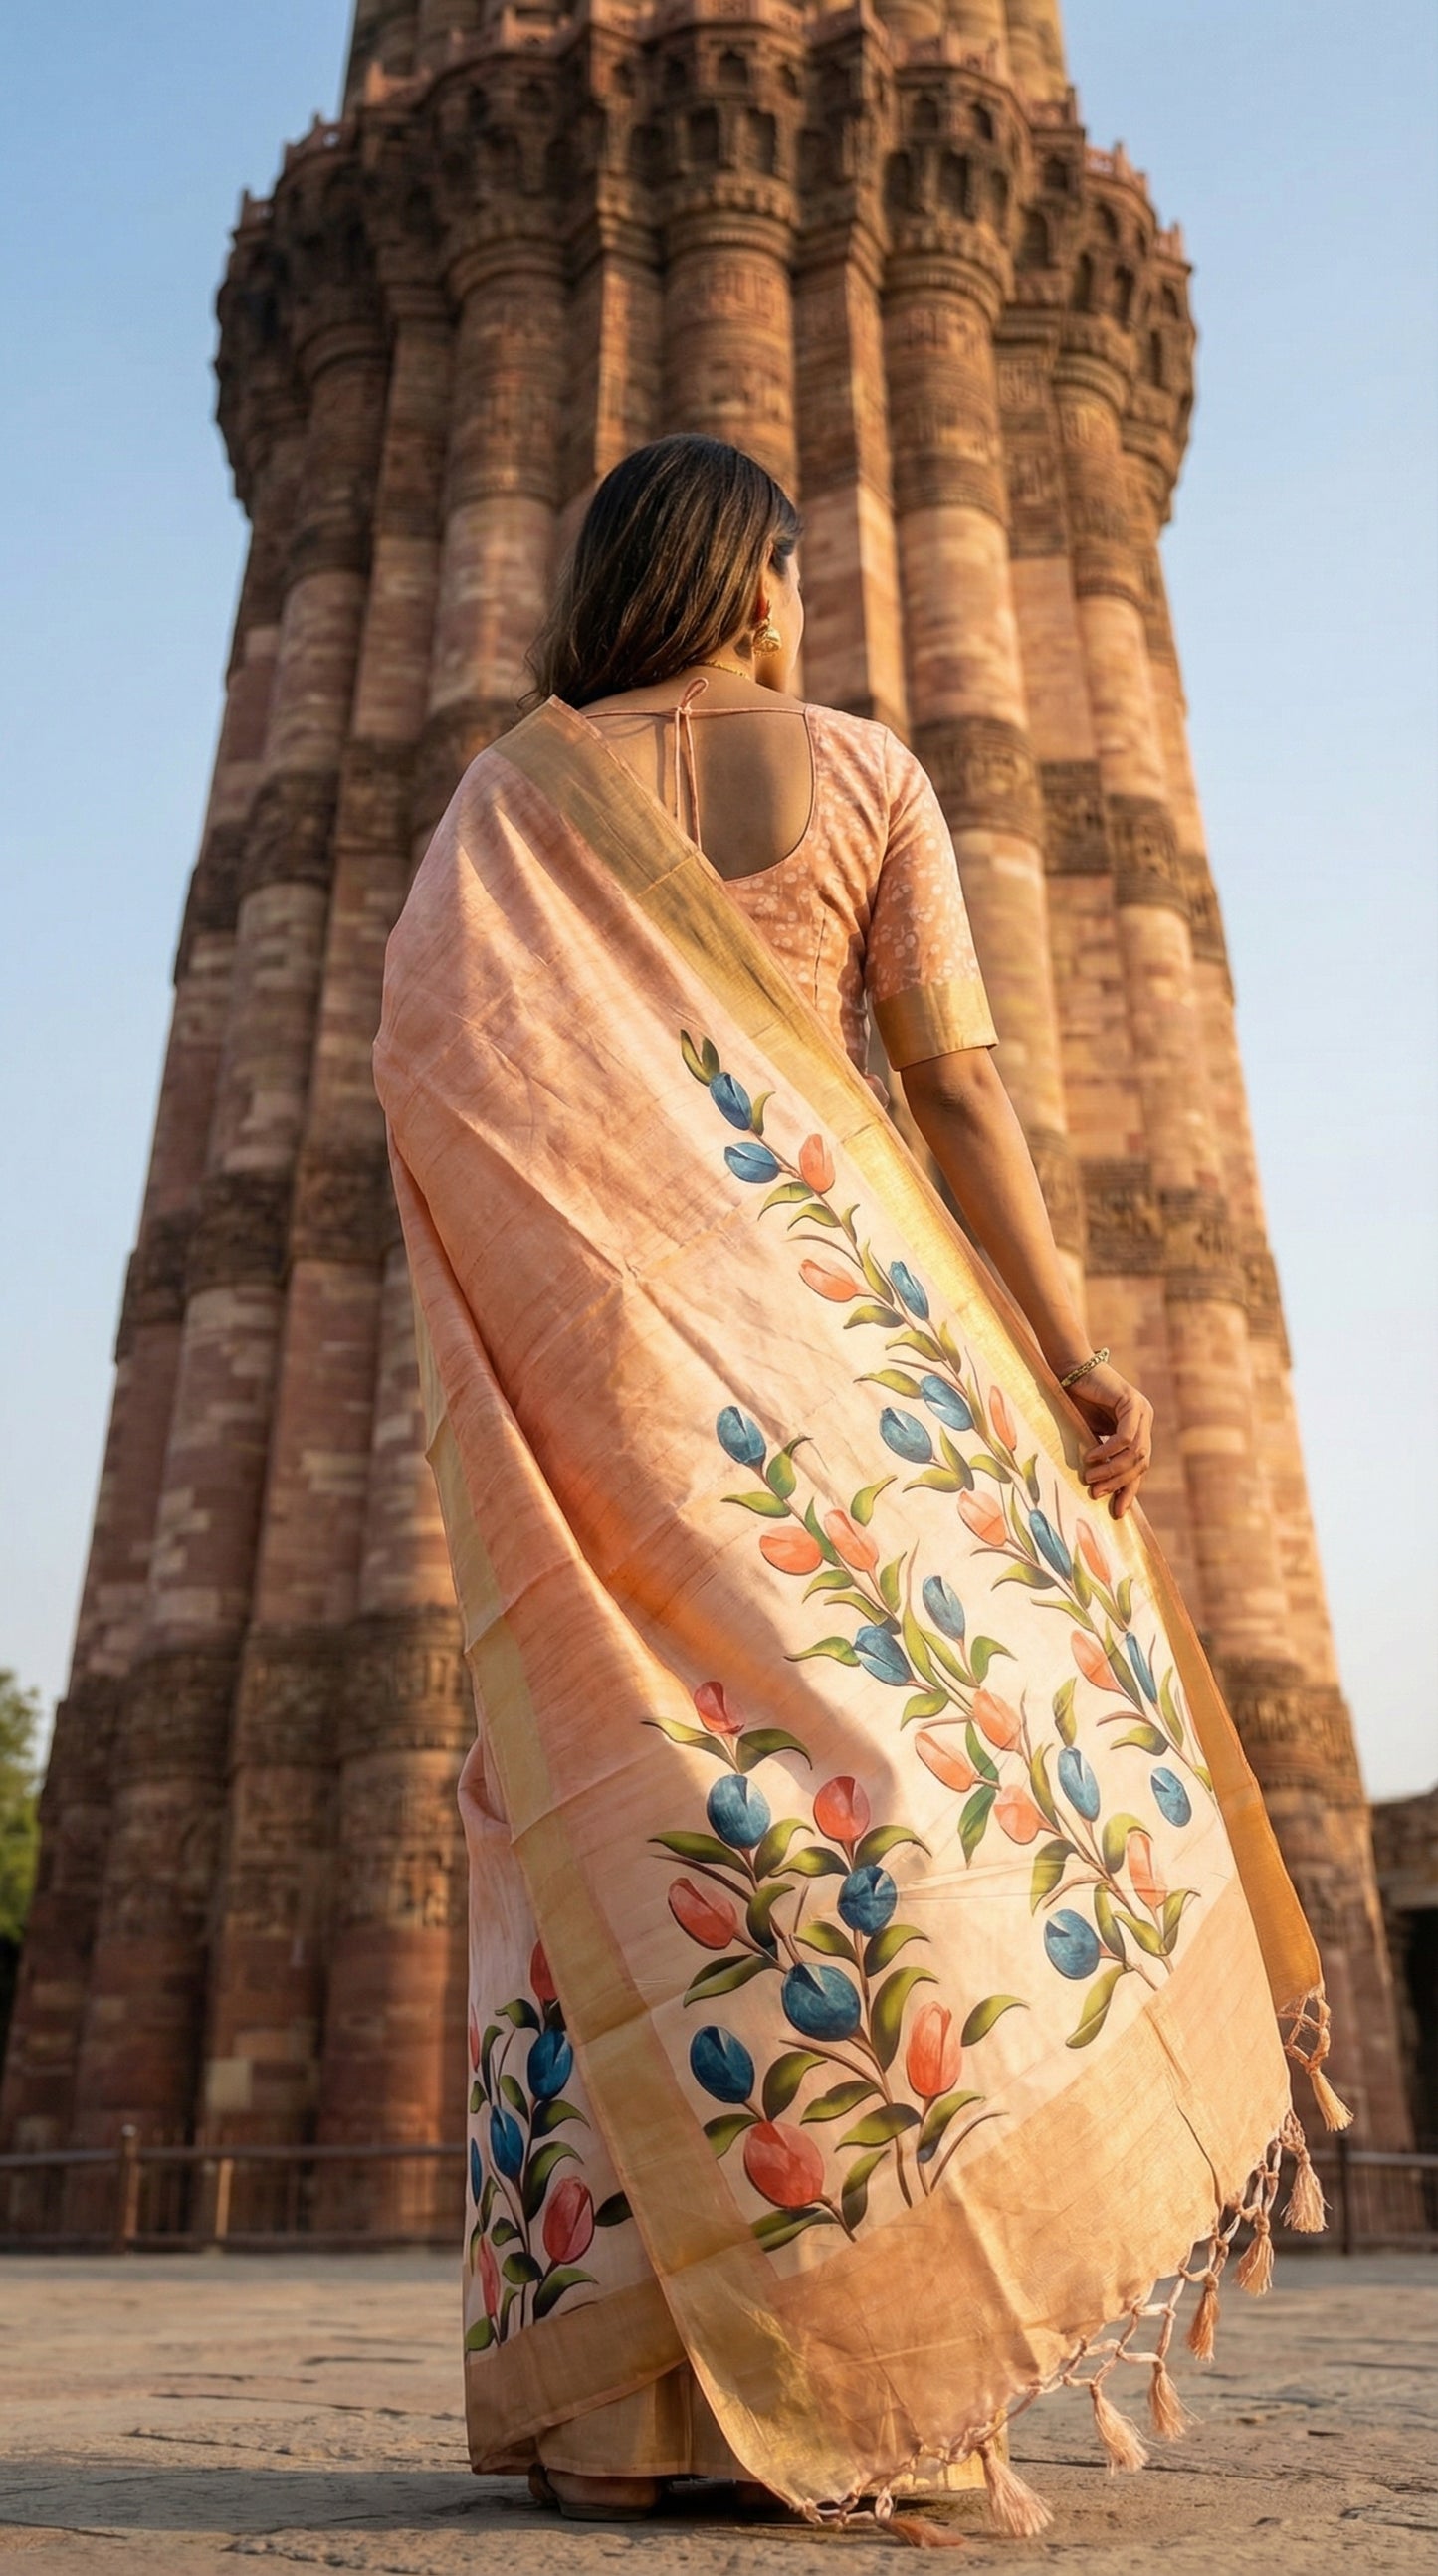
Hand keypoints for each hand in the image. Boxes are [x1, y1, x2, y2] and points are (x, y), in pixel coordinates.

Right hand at [1064, 1363, 1153, 1520]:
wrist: (1069, 1369)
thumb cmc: (1075, 1400)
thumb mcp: (1091, 1434)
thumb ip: (1102, 1455)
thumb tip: (1100, 1490)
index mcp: (1139, 1428)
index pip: (1140, 1466)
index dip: (1129, 1490)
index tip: (1116, 1513)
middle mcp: (1145, 1419)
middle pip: (1141, 1462)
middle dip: (1118, 1482)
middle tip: (1095, 1494)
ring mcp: (1142, 1410)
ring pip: (1136, 1452)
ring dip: (1111, 1469)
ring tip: (1090, 1478)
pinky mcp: (1132, 1402)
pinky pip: (1125, 1436)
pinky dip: (1108, 1450)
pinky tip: (1091, 1456)